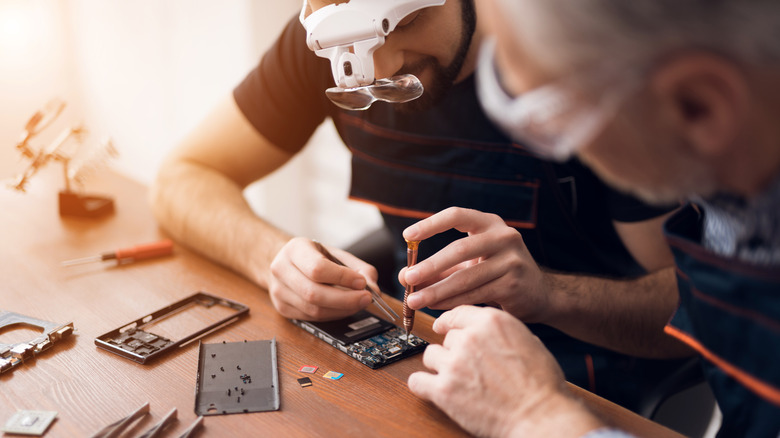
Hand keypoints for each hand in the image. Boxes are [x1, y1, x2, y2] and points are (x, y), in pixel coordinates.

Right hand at [269, 237, 374, 319]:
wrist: (289, 262)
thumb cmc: (315, 257)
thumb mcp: (337, 254)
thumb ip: (359, 269)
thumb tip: (374, 290)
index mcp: (295, 249)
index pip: (318, 268)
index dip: (342, 278)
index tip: (362, 283)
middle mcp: (281, 269)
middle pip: (314, 293)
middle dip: (345, 299)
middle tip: (366, 298)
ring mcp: (278, 291)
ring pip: (313, 309)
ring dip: (341, 310)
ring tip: (358, 303)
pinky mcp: (282, 308)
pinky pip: (311, 318)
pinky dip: (333, 315)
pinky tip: (344, 308)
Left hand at [400, 207, 550, 321]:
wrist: (539, 294)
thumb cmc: (497, 274)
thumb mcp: (469, 264)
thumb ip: (439, 268)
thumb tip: (405, 276)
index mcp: (489, 223)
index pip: (457, 215)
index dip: (431, 224)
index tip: (408, 236)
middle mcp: (504, 236)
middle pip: (459, 248)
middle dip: (430, 265)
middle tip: (408, 278)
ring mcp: (512, 259)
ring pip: (466, 277)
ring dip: (437, 290)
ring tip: (415, 300)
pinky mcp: (513, 283)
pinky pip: (475, 294)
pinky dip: (452, 302)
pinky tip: (436, 307)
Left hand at [407, 306, 602, 436]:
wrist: (540, 416)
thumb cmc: (541, 384)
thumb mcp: (527, 341)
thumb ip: (501, 332)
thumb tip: (487, 333)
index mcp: (491, 322)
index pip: (457, 314)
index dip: (449, 323)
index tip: (443, 328)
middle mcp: (469, 338)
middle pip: (447, 337)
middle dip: (454, 351)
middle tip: (468, 367)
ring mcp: (454, 364)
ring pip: (430, 355)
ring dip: (440, 366)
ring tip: (456, 380)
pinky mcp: (443, 390)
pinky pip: (417, 381)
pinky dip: (423, 385)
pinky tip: (432, 389)